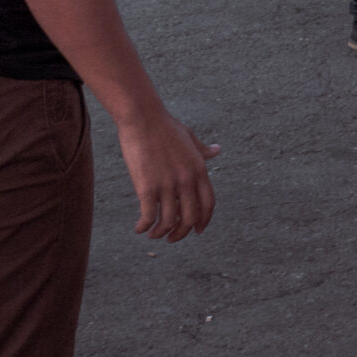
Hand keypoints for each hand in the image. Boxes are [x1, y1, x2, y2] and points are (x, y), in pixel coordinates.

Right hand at [115, 108, 218, 243]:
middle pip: (190, 218)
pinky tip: (139, 229)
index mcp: (199, 169)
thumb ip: (203, 150)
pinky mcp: (148, 187)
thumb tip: (217, 151)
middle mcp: (187, 180)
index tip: (197, 231)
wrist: (143, 118)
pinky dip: (144, 227)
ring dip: (161, 233)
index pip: (208, 203)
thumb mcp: (190, 137)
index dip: (204, 220)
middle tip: (172, 238)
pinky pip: (149, 216)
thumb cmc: (164, 126)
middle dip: (181, 233)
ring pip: (169, 221)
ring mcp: (168, 185)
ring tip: (153, 235)